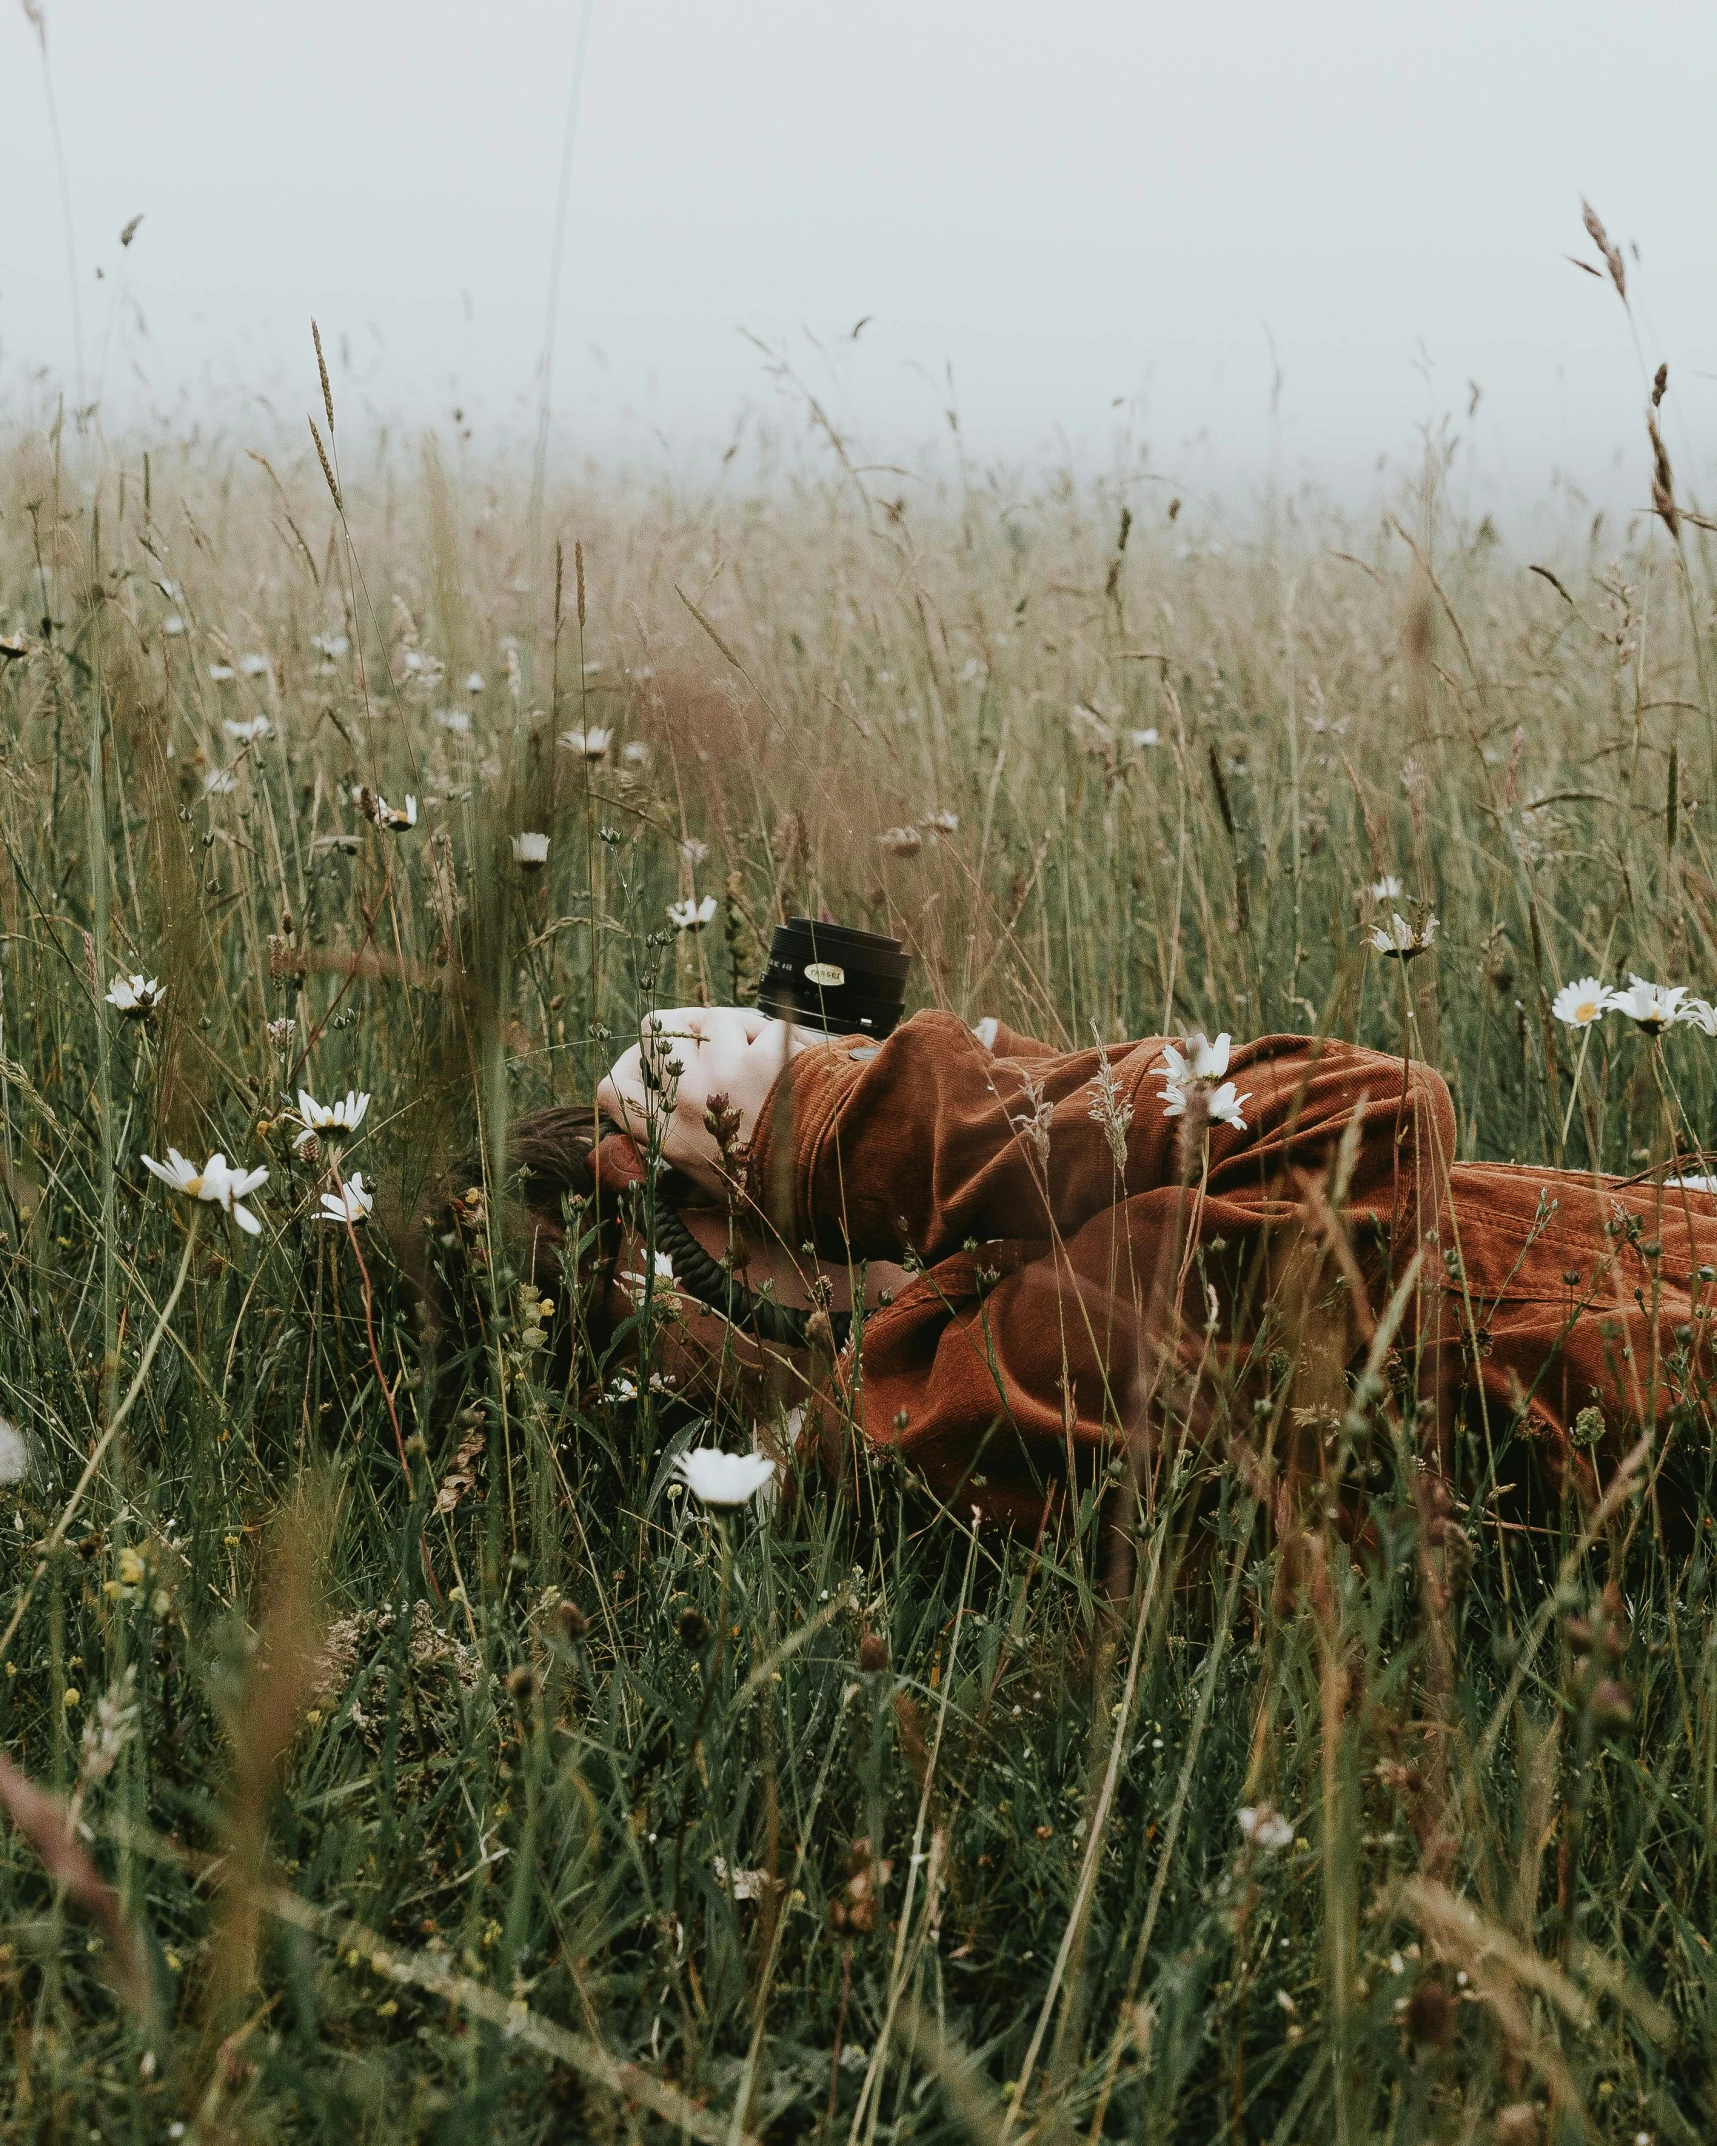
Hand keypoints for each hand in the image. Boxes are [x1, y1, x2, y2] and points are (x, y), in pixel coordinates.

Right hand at [597, 1006, 809, 1195]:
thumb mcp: (712, 1182)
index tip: (650, 1062)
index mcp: (668, 1137)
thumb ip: (684, 1145)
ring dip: (743, 1029)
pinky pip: (767, 1027)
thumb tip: (666, 1111)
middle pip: (656, 1030)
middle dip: (685, 1023)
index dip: (628, 1064)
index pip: (614, 1088)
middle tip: (714, 1037)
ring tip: (770, 1061)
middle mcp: (686, 1102)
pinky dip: (786, 1040)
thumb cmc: (777, 1190)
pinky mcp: (764, 1057)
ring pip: (715, 1017)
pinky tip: (801, 1065)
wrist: (833, 1186)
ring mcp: (723, 1075)